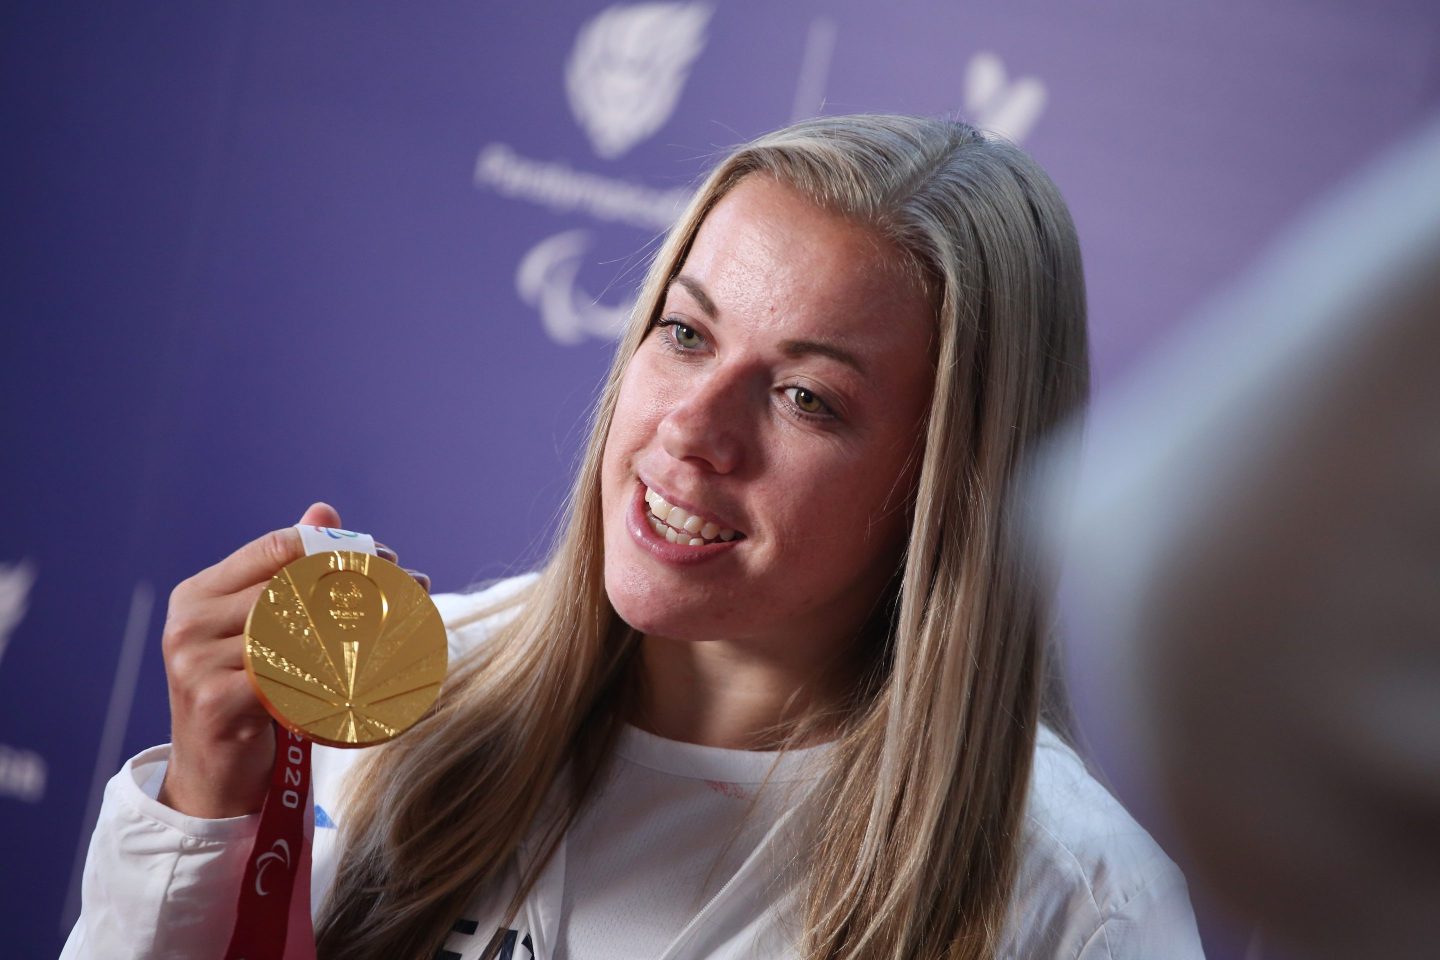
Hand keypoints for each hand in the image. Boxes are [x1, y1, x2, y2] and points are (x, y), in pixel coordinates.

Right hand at [156, 503, 429, 817]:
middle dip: (361, 581)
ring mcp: (196, 662)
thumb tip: (324, 509)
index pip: (277, 548)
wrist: (212, 779)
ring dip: (362, 623)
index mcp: (199, 593)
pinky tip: (374, 673)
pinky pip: (290, 677)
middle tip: (415, 586)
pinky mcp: (215, 702)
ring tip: (409, 623)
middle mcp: (189, 622)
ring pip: (298, 628)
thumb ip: (287, 573)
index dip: (335, 545)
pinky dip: (337, 672)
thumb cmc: (247, 699)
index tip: (387, 556)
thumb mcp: (262, 630)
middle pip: (292, 584)